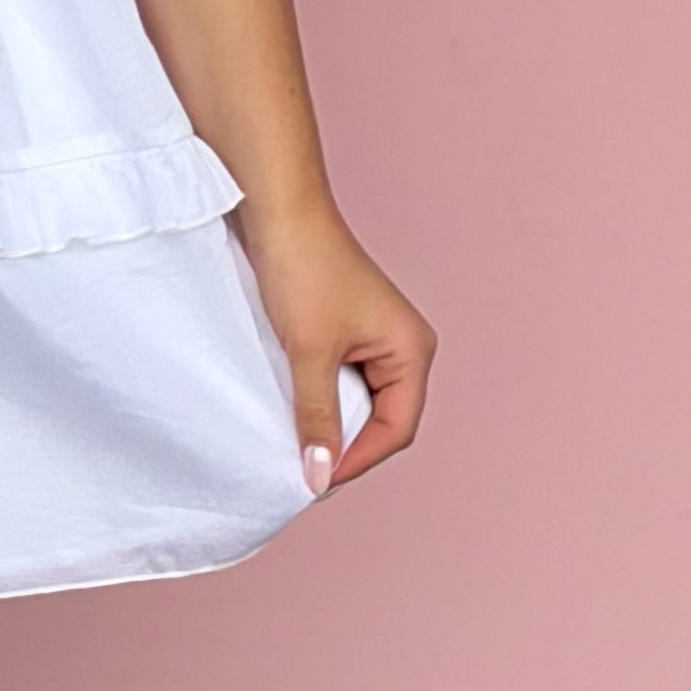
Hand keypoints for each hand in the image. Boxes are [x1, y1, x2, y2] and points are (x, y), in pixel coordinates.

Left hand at [239, 201, 435, 492]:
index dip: (357, 460)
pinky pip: (340, 380)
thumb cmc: (303, 268)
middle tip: (303, 469)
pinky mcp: (347, 329)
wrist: (277, 208)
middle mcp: (404, 345)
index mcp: (413, 350)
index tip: (315, 481)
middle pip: (382, 420)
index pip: (396, 430)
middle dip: (345, 445)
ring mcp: (375, 337)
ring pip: (358, 401)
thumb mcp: (309, 354)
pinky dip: (318, 398)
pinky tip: (290, 408)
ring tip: (295, 442)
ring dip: (329, 421)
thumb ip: (316, 418)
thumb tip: (318, 477)